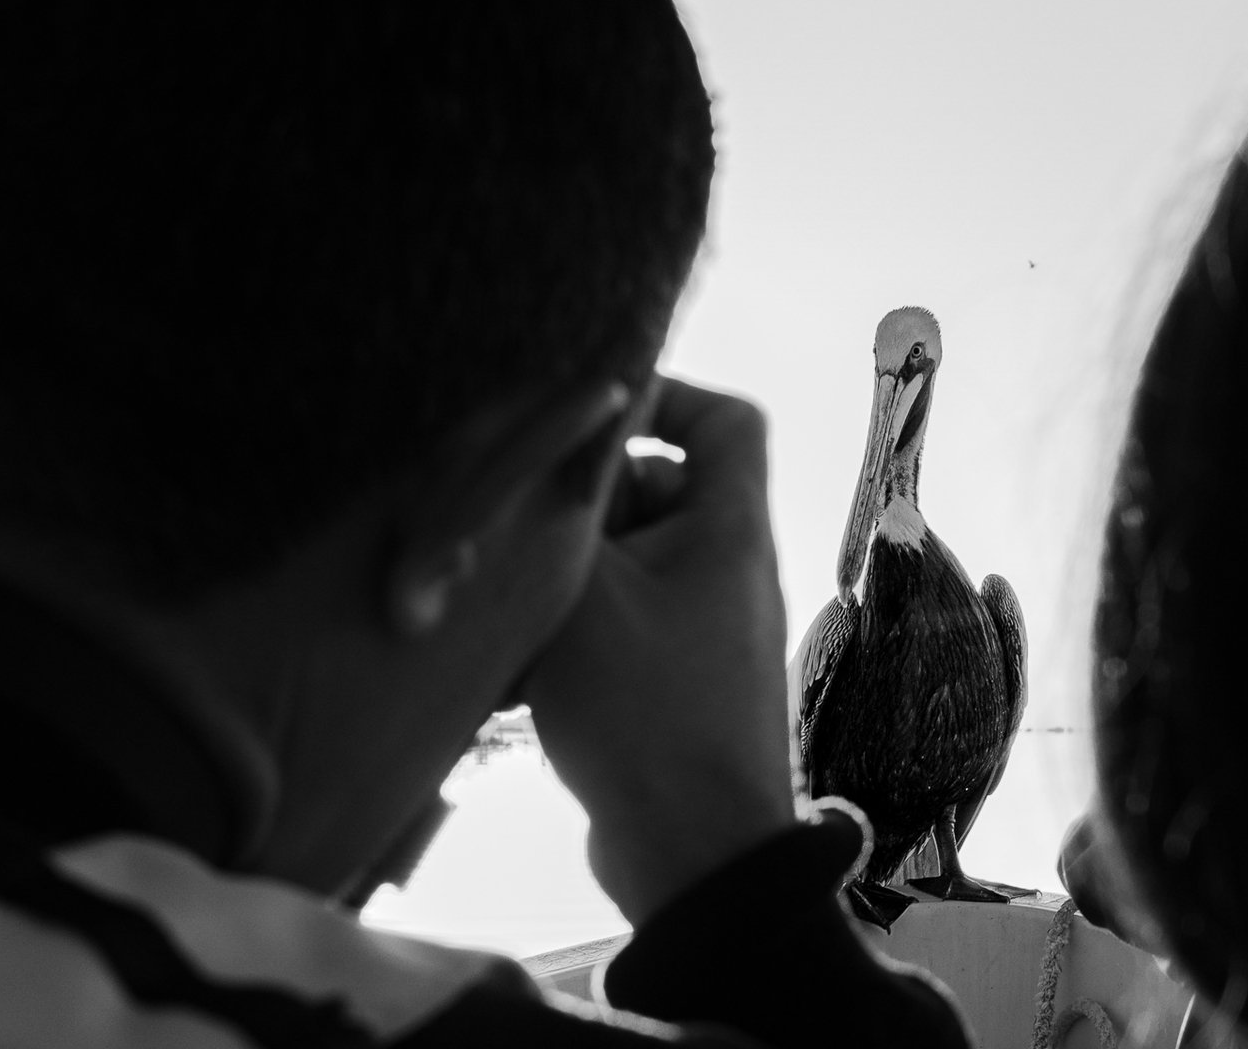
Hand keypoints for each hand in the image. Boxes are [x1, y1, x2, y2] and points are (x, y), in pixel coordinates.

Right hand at [517, 377, 795, 924]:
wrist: (691, 853)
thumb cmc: (646, 712)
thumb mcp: (582, 592)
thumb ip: (557, 510)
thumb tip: (532, 450)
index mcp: (730, 529)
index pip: (729, 418)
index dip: (666, 395)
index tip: (589, 418)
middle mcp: (729, 570)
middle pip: (660, 489)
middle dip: (585, 504)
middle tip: (528, 533)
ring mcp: (705, 629)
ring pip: (628, 562)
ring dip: (567, 574)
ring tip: (516, 607)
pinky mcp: (676, 682)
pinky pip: (622, 625)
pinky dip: (572, 631)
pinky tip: (517, 669)